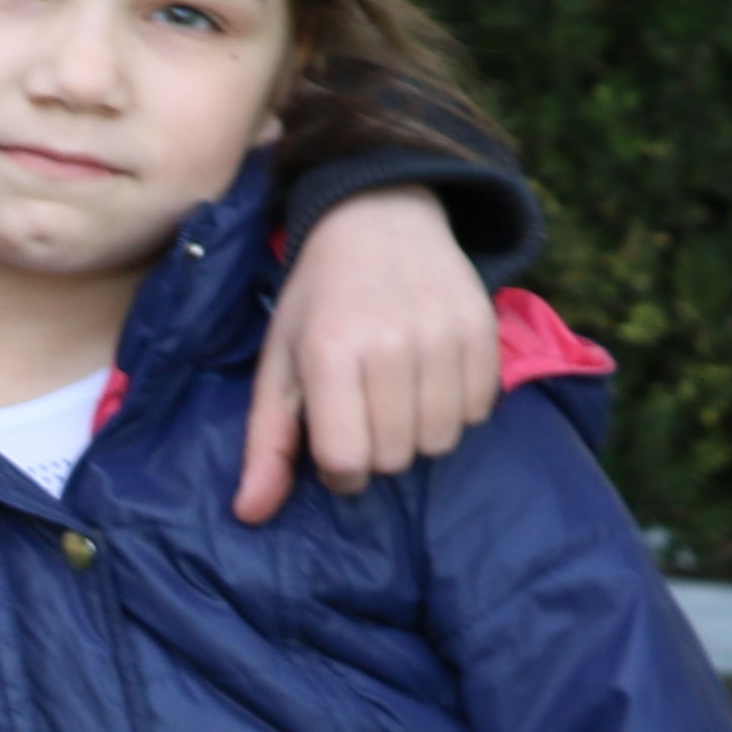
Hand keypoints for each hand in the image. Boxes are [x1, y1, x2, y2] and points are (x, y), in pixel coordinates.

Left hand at [232, 184, 500, 522]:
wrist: (381, 217)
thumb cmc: (319, 299)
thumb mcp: (279, 362)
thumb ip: (267, 442)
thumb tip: (249, 514)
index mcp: (331, 351)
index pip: (347, 460)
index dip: (339, 471)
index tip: (335, 446)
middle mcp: (390, 343)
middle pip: (395, 458)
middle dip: (377, 450)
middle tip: (366, 411)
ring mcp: (442, 335)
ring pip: (441, 441)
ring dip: (418, 433)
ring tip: (399, 396)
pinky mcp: (482, 329)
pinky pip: (480, 412)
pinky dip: (456, 409)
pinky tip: (432, 377)